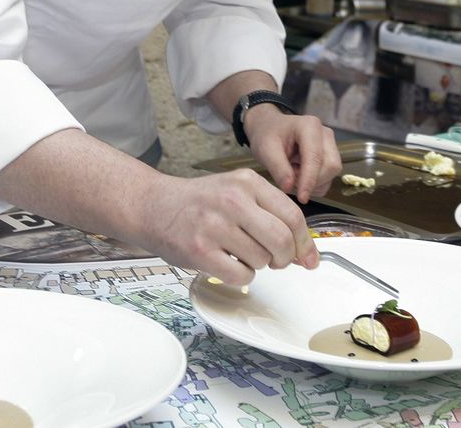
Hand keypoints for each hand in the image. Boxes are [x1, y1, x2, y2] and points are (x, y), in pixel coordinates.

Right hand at [138, 170, 316, 284]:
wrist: (152, 205)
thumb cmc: (198, 202)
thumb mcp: (236, 191)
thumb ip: (270, 213)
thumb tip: (303, 251)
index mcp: (247, 182)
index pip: (293, 215)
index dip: (305, 242)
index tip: (308, 258)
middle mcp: (232, 200)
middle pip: (282, 240)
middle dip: (285, 258)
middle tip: (276, 261)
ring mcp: (215, 226)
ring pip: (261, 260)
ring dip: (257, 265)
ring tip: (238, 254)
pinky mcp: (200, 251)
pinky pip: (240, 276)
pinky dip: (240, 277)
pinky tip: (227, 264)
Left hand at [245, 107, 341, 202]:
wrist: (268, 130)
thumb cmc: (266, 136)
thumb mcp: (265, 150)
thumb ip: (278, 168)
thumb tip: (289, 187)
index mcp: (309, 126)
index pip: (315, 157)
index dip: (310, 180)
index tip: (302, 198)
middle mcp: (324, 134)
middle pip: (331, 166)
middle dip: (312, 180)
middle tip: (289, 178)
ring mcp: (330, 145)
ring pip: (331, 174)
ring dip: (312, 183)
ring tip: (292, 173)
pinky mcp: (330, 156)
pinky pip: (328, 179)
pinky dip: (314, 184)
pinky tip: (299, 175)